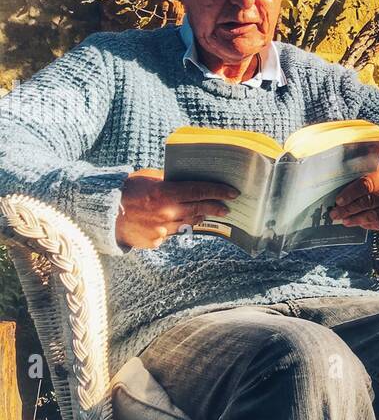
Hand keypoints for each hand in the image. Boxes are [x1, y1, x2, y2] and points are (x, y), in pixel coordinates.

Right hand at [116, 168, 238, 249]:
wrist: (104, 213)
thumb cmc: (126, 190)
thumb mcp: (148, 178)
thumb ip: (170, 181)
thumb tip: (190, 181)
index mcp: (165, 193)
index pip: (200, 191)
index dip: (218, 192)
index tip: (232, 193)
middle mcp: (166, 213)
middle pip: (199, 209)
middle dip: (215, 207)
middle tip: (226, 208)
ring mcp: (162, 230)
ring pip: (187, 223)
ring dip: (197, 217)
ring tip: (202, 211)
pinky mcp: (156, 242)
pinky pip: (171, 234)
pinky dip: (173, 227)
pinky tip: (170, 221)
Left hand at [330, 165, 378, 232]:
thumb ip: (375, 177)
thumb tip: (349, 189)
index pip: (366, 185)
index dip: (350, 193)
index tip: (339, 200)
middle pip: (368, 202)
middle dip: (348, 209)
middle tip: (335, 214)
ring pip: (374, 217)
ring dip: (356, 220)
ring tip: (345, 221)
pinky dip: (370, 225)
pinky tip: (361, 224)